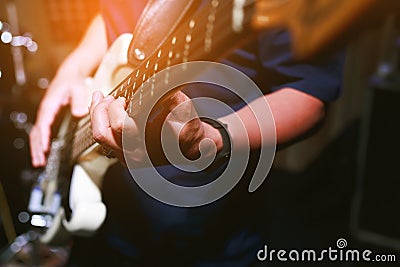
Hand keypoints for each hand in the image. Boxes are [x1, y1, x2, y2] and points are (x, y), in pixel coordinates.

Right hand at [29, 73, 90, 166]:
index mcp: (50, 105)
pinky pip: (41, 132)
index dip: (44, 137)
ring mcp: (45, 114)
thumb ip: (79, 101)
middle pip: (37, 132)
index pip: (44, 124)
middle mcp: (45, 111)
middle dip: (36, 148)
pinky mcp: (48, 116)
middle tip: (39, 161)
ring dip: (36, 148)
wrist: (69, 75)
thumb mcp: (77, 88)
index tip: (44, 148)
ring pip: (37, 133)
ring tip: (38, 161)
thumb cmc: (72, 81)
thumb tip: (80, 113)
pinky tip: (43, 151)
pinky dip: (40, 142)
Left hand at [89, 90, 222, 166]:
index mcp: (148, 144)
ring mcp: (128, 158)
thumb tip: (154, 82)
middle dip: (100, 110)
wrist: (193, 148)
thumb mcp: (184, 110)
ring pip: (99, 138)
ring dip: (97, 116)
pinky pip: (104, 140)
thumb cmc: (189, 130)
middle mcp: (135, 155)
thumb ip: (169, 96)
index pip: (120, 126)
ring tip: (100, 100)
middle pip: (102, 133)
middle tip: (106, 97)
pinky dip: (100, 123)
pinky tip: (104, 111)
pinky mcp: (124, 156)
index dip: (117, 107)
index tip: (124, 99)